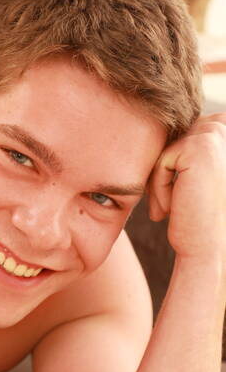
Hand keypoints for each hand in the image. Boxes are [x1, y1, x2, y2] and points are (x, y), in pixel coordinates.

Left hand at [148, 113, 225, 263]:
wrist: (208, 249)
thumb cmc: (199, 216)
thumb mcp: (194, 174)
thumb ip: (185, 147)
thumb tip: (153, 122)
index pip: (181, 135)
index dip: (172, 167)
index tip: (183, 196)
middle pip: (170, 140)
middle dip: (165, 172)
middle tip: (176, 205)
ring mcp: (217, 134)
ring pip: (164, 151)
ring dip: (162, 181)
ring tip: (175, 207)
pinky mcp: (200, 147)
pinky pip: (160, 161)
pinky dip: (159, 186)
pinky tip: (173, 208)